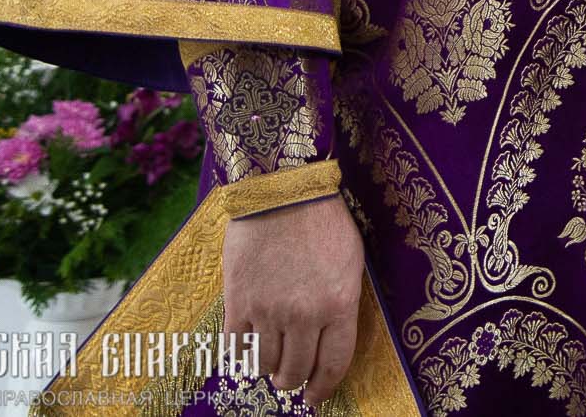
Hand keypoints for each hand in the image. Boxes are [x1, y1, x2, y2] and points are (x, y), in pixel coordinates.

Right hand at [223, 192, 363, 405]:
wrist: (281, 190)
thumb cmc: (322, 221)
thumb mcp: (350, 261)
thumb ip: (342, 303)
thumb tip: (333, 339)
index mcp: (339, 304)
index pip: (334, 364)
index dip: (324, 387)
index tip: (316, 398)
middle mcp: (305, 314)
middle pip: (296, 371)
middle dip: (293, 381)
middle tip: (289, 379)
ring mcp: (269, 311)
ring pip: (265, 364)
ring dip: (267, 369)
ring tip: (269, 360)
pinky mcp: (238, 303)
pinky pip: (235, 348)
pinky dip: (240, 354)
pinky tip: (246, 346)